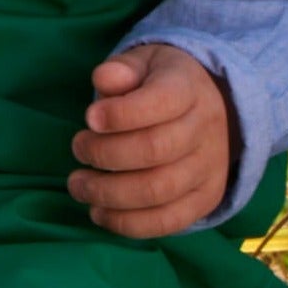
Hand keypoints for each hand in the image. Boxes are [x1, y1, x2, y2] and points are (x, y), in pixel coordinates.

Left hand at [67, 43, 237, 237]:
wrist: (210, 108)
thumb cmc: (161, 85)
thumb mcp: (143, 64)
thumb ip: (121, 70)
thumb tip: (104, 79)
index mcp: (189, 89)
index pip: (160, 102)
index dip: (120, 114)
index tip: (89, 118)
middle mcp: (205, 130)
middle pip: (155, 150)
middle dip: (105, 154)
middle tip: (78, 149)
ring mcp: (209, 168)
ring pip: (158, 191)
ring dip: (109, 194)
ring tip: (79, 185)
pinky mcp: (206, 199)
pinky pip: (168, 222)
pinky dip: (127, 224)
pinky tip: (99, 212)